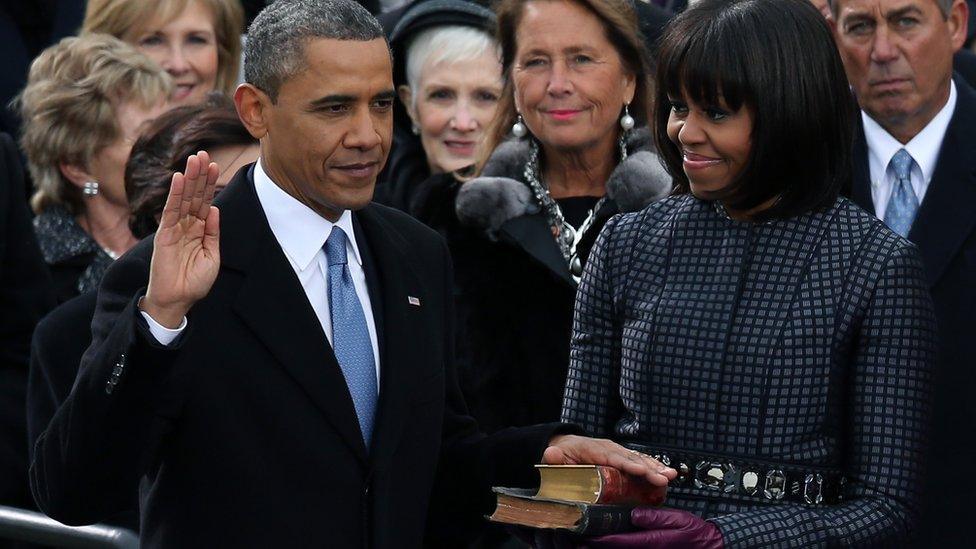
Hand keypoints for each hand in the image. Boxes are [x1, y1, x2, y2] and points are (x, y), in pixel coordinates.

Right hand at [141, 151, 220, 326]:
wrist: (178, 300)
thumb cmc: (194, 282)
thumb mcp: (212, 256)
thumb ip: (212, 232)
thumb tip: (214, 209)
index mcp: (199, 230)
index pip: (204, 202)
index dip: (209, 184)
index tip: (215, 165)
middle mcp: (186, 226)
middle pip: (194, 195)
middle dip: (199, 175)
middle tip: (203, 153)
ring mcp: (174, 228)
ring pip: (183, 198)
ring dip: (189, 178)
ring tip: (194, 159)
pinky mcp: (164, 234)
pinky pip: (170, 211)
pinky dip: (175, 195)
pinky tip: (179, 179)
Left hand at [543, 435, 676, 489]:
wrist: (564, 446)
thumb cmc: (561, 455)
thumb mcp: (554, 456)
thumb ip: (553, 457)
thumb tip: (551, 454)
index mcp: (593, 449)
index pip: (612, 457)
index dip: (627, 464)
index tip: (641, 471)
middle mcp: (609, 448)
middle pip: (630, 459)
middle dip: (649, 469)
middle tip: (664, 478)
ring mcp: (617, 452)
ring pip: (639, 459)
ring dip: (656, 467)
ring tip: (671, 476)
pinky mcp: (622, 458)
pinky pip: (640, 462)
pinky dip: (654, 467)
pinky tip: (666, 475)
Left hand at [583, 507, 722, 548]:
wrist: (709, 545)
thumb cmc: (695, 532)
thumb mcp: (678, 520)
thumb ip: (655, 518)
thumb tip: (634, 514)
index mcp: (651, 542)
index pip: (620, 541)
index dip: (601, 539)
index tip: (585, 535)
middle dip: (597, 545)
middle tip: (577, 538)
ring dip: (605, 546)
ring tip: (586, 539)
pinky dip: (617, 545)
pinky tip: (608, 540)